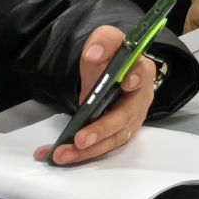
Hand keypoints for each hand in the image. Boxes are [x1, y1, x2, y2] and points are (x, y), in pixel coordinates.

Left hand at [35, 27, 156, 165]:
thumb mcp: (107, 42)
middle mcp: (140, 99)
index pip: (142, 74)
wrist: (110, 74)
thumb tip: (94, 54)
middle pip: (126, 116)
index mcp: (141, 72)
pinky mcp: (118, 134)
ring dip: (88, 150)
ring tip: (61, 155)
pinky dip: (80, 155)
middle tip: (80, 139)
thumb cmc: (112, 58)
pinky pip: (102, 147)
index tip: (125, 83)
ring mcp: (131, 119)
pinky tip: (55, 156)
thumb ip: (103, 42)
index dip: (135, 78)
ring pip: (114, 139)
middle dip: (103, 129)